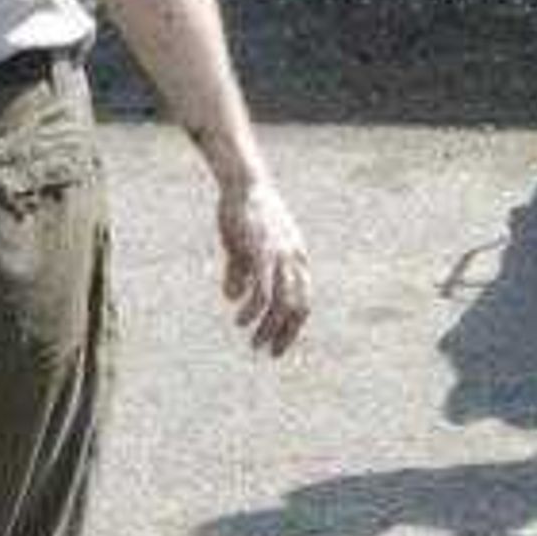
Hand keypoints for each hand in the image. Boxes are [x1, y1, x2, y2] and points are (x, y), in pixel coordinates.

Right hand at [213, 171, 311, 357]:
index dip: (292, 326)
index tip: (277, 344)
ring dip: (269, 328)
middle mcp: (295, 260)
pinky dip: (254, 311)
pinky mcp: (262, 254)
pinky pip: (263, 291)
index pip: (303, 301)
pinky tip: (241, 320)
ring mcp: (280, 257)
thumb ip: (241, 271)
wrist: (244, 183)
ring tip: (254, 343)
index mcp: (297, 258)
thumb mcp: (245, 245)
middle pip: (299, 307)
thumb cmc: (244, 212)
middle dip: (285, 333)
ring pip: (283, 304)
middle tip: (269, 352)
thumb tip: (232, 296)